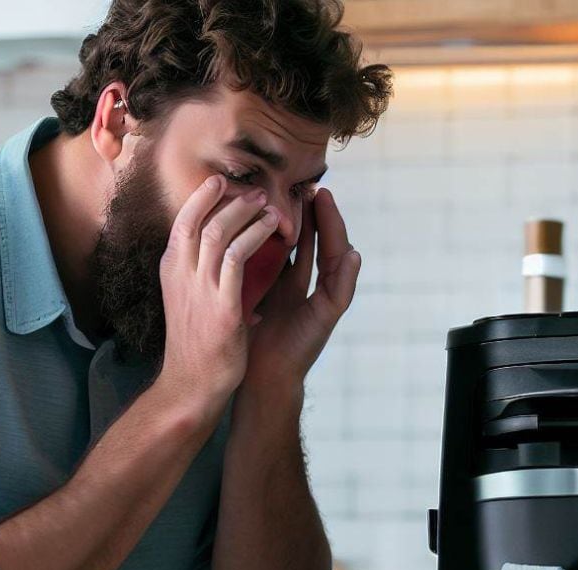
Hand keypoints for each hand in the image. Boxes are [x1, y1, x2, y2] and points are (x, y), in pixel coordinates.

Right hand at [157, 175, 278, 406]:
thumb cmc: (194, 344)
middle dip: (226, 200)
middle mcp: (180, 275)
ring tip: (268, 205)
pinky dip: (255, 237)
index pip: (182, 222)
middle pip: (197, 220)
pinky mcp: (221, 307)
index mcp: (171, 271)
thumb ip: (197, 274)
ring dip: (244, 214)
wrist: (192, 385)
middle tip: (254, 192)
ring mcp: (199, 290)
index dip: (202, 198)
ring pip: (218, 233)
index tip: (221, 184)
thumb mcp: (187, 300)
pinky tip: (272, 229)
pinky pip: (237, 259)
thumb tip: (212, 252)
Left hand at [241, 188, 360, 394]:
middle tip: (311, 183)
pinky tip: (352, 253)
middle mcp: (306, 288)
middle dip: (316, 213)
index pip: (297, 239)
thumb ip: (245, 267)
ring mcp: (318, 302)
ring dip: (334, 230)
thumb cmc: (244, 338)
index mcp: (286, 281)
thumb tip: (226, 233)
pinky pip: (341, 292)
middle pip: (318, 242)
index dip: (296, 214)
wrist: (254, 379)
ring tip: (328, 202)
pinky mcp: (325, 320)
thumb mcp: (242, 292)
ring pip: (334, 258)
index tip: (288, 187)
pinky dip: (349, 274)